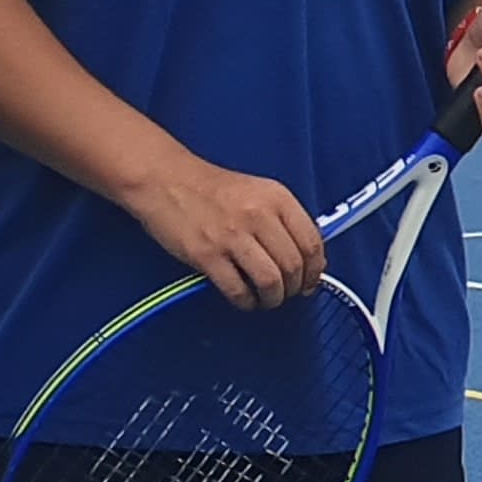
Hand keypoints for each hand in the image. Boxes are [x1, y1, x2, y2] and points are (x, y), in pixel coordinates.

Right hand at [124, 146, 324, 309]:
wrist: (166, 180)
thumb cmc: (213, 189)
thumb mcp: (259, 193)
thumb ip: (284, 221)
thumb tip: (306, 260)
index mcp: (277, 198)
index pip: (312, 242)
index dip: (315, 269)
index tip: (310, 282)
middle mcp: (259, 215)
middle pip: (293, 266)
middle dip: (294, 288)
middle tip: (287, 293)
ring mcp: (232, 236)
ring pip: (270, 281)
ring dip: (272, 298)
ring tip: (266, 299)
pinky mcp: (207, 254)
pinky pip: (237, 290)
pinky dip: (246, 302)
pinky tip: (244, 299)